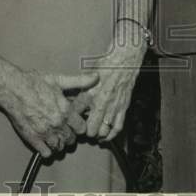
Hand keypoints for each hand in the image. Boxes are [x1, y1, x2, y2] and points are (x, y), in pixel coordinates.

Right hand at [0, 67, 99, 157]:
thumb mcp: (59, 79)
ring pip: (60, 147)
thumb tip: (96, 78)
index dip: (80, 126)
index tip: (76, 123)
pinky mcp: (32, 139)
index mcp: (66, 110)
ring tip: (56, 135)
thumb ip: (79, 81)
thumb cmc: (35, 82)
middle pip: (71, 139)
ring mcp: (45, 133)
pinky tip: (46, 142)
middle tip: (66, 129)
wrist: (12, 88)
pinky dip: (48, 150)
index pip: (82, 128)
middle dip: (70, 135)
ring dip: (60, 143)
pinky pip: (46, 153)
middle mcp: (57, 124)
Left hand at [68, 22, 146, 141]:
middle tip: (81, 129)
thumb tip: (72, 97)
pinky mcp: (123, 107)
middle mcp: (101, 102)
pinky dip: (111, 135)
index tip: (70, 120)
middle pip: (89, 128)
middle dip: (84, 131)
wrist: (126, 59)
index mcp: (90, 92)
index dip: (71, 119)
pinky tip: (106, 136)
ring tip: (93, 133)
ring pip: (103, 131)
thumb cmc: (107, 63)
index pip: (76, 113)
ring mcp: (113, 106)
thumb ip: (81, 88)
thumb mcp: (88, 73)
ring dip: (97, 134)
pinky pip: (117, 127)